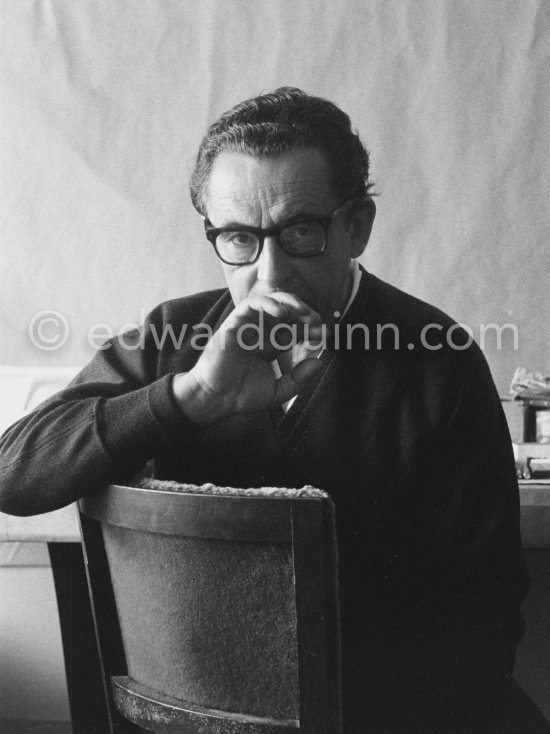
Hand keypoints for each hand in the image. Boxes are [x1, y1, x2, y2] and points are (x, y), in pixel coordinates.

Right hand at [172, 292, 323, 424]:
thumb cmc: (241, 395)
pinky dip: (267, 303)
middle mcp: (261, 333)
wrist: (216, 399)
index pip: (295, 330)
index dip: (311, 330)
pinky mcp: (234, 323)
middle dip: (305, 314)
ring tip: (304, 312)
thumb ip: (298, 379)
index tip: (326, 335)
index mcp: (271, 345)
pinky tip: (281, 311)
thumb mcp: (278, 391)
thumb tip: (319, 362)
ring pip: (271, 303)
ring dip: (290, 303)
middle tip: (318, 321)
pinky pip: (251, 305)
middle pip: (287, 314)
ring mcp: (248, 326)